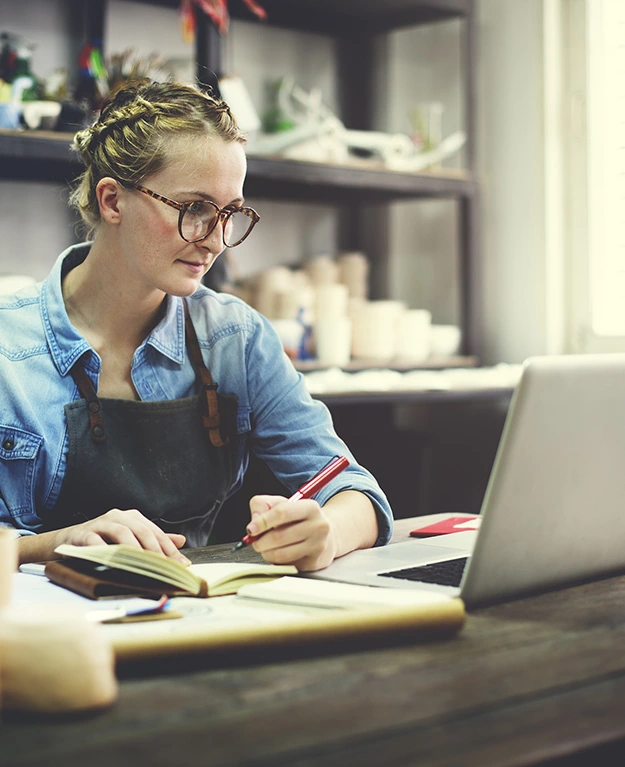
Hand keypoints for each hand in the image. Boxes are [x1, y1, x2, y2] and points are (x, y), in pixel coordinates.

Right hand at [52, 509, 188, 563]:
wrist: (66, 542)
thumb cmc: (102, 541)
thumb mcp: (129, 539)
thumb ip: (153, 540)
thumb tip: (182, 541)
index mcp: (132, 517)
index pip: (156, 533)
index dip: (169, 549)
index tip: (181, 566)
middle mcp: (118, 516)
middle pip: (142, 531)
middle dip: (156, 550)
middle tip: (165, 568)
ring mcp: (100, 523)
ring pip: (122, 533)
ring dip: (135, 550)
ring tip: (145, 565)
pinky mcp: (83, 534)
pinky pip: (96, 542)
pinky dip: (106, 551)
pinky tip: (114, 563)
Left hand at [246, 495, 337, 570]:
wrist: (327, 534)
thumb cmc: (299, 518)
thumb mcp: (282, 503)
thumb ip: (262, 505)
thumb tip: (254, 523)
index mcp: (310, 507)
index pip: (282, 513)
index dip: (262, 522)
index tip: (251, 529)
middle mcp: (318, 526)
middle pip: (279, 536)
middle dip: (260, 541)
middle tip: (255, 541)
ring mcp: (318, 546)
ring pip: (280, 554)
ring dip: (266, 553)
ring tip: (266, 547)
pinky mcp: (314, 563)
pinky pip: (286, 565)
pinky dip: (276, 561)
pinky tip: (280, 553)